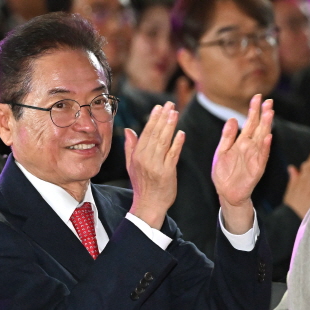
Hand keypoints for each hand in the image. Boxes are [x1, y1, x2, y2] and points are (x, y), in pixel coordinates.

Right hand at [126, 102, 184, 228]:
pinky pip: (173, 155)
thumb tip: (128, 130)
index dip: (153, 119)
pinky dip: (177, 144)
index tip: (159, 107)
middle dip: (163, 118)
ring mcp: (156, 166)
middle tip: (170, 104)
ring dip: (170, 126)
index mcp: (137, 156)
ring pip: (164, 142)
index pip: (146, 133)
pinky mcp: (167, 173)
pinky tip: (181, 133)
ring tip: (175, 113)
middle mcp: (146, 159)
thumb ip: (130, 147)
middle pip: (155, 134)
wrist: (149, 204)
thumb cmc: (142, 184)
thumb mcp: (131, 166)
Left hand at [212, 94, 272, 233]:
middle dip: (264, 114)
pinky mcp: (257, 169)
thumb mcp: (221, 151)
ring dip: (266, 127)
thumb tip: (232, 118)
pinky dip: (265, 147)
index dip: (253, 110)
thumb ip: (227, 136)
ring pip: (263, 139)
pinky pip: (262, 157)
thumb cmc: (224, 173)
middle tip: (268, 101)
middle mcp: (250, 148)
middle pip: (259, 128)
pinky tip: (268, 137)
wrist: (226, 193)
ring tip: (269, 114)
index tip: (257, 97)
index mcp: (241, 142)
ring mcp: (255, 158)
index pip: (250, 123)